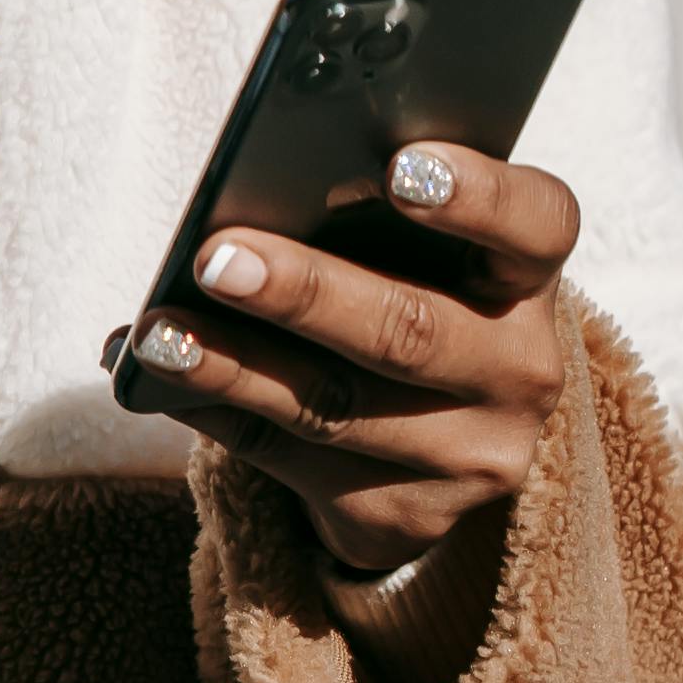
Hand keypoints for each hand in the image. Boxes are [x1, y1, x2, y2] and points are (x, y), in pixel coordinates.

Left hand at [114, 140, 576, 622]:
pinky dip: (205, 409)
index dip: (475, 194)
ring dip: (231, 366)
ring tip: (157, 332)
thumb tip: (255, 188)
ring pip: (335, 407)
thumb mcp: (423, 249)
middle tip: (218, 257)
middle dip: (306, 293)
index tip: (399, 166)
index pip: (534, 223)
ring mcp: (467, 458)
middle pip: (411, 330)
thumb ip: (373, 212)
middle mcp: (519, 371)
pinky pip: (282, 460)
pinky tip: (148, 375)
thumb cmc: (410, 289)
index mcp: (529, 275)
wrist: (440, 431)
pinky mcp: (401, 517)